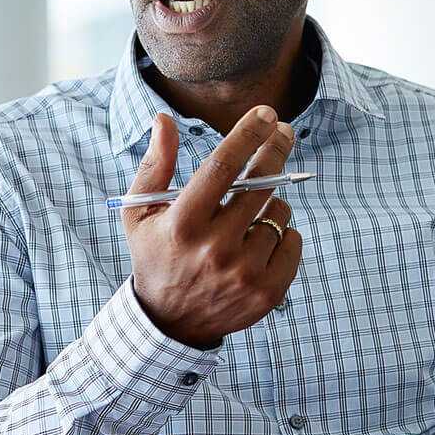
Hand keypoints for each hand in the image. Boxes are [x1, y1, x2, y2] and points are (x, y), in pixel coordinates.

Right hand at [121, 107, 303, 347]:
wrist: (169, 321)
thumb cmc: (155, 255)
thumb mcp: (141, 212)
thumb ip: (156, 164)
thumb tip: (164, 119)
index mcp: (182, 225)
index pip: (223, 167)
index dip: (248, 134)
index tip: (266, 113)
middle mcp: (215, 249)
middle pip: (260, 185)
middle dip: (275, 150)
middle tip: (283, 133)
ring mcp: (244, 273)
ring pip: (278, 213)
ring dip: (271, 203)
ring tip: (249, 213)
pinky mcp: (268, 292)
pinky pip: (293, 240)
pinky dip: (283, 232)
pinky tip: (261, 238)